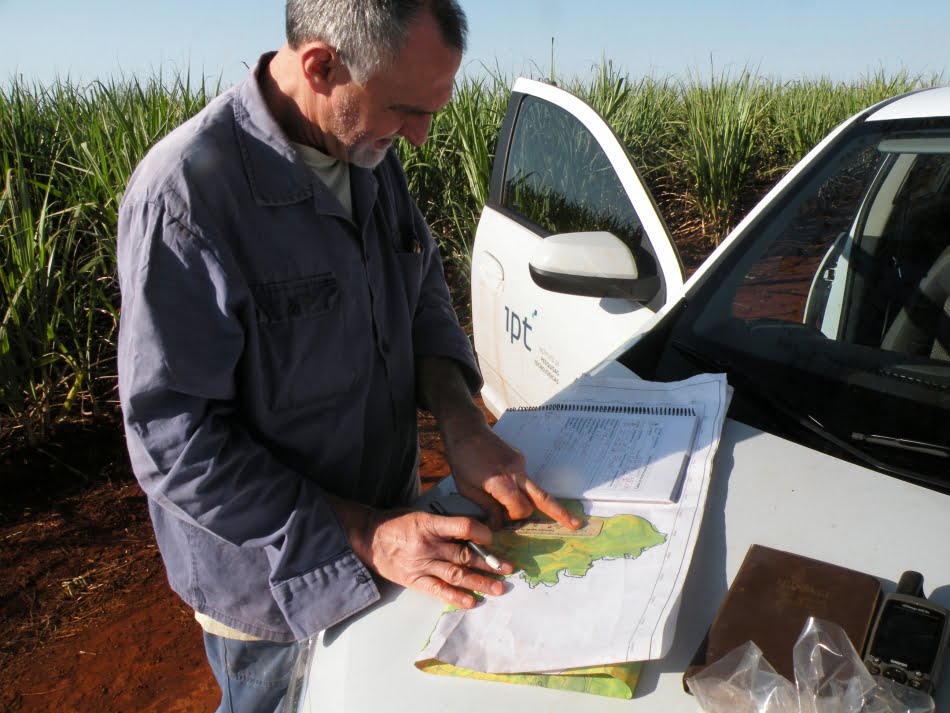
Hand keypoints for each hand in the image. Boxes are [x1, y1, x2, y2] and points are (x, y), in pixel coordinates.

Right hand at [336, 502, 512, 608]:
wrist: (368, 538)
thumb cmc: (397, 523)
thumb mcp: (421, 514)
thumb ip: (444, 523)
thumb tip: (473, 529)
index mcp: (430, 524)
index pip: (463, 527)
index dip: (481, 533)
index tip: (492, 539)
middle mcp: (428, 545)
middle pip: (464, 555)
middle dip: (489, 563)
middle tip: (509, 568)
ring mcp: (422, 565)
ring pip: (456, 575)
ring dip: (480, 582)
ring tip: (498, 588)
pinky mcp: (416, 581)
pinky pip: (439, 591)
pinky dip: (456, 597)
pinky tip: (472, 602)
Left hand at [446, 422, 581, 530]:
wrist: (466, 430)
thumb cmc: (462, 461)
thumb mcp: (467, 489)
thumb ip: (487, 507)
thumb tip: (500, 524)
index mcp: (501, 482)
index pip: (521, 508)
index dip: (514, 518)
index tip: (500, 519)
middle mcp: (516, 472)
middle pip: (542, 497)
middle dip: (560, 513)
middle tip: (576, 524)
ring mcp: (520, 464)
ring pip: (535, 490)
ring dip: (532, 502)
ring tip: (534, 510)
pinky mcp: (520, 459)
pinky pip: (526, 480)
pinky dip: (520, 489)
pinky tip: (504, 486)